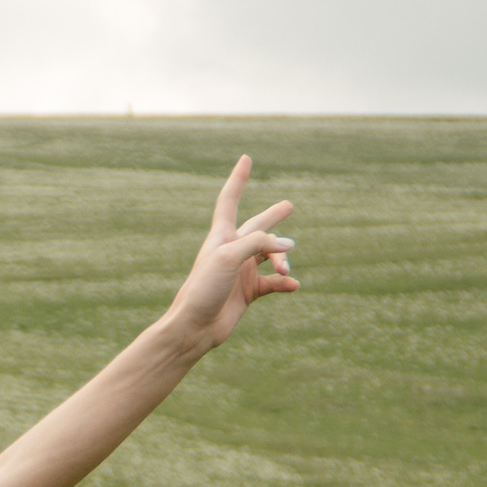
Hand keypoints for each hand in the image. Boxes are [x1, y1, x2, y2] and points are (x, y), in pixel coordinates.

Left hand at [166, 155, 297, 352]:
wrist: (194, 328)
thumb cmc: (202, 289)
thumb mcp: (228, 257)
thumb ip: (259, 243)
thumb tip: (288, 246)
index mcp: (221, 237)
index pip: (229, 200)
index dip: (238, 179)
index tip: (245, 159)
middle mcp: (231, 251)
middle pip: (257, 228)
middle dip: (273, 217)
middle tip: (289, 206)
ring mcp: (241, 272)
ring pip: (270, 256)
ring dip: (282, 260)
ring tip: (286, 269)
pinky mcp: (248, 292)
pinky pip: (274, 283)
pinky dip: (284, 283)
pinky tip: (292, 285)